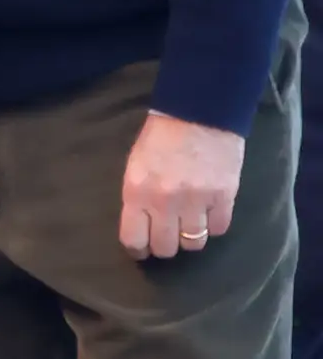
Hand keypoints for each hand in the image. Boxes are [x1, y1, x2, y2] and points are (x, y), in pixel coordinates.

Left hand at [119, 111, 245, 259]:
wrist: (198, 109)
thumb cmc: (161, 134)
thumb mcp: (136, 163)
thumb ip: (138, 196)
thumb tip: (142, 226)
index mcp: (137, 190)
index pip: (134, 239)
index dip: (138, 249)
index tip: (143, 248)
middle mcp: (164, 201)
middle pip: (165, 248)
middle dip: (165, 244)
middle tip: (169, 232)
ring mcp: (196, 200)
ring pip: (193, 243)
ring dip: (190, 235)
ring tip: (190, 220)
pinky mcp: (224, 197)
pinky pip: (218, 229)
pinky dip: (214, 224)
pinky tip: (210, 210)